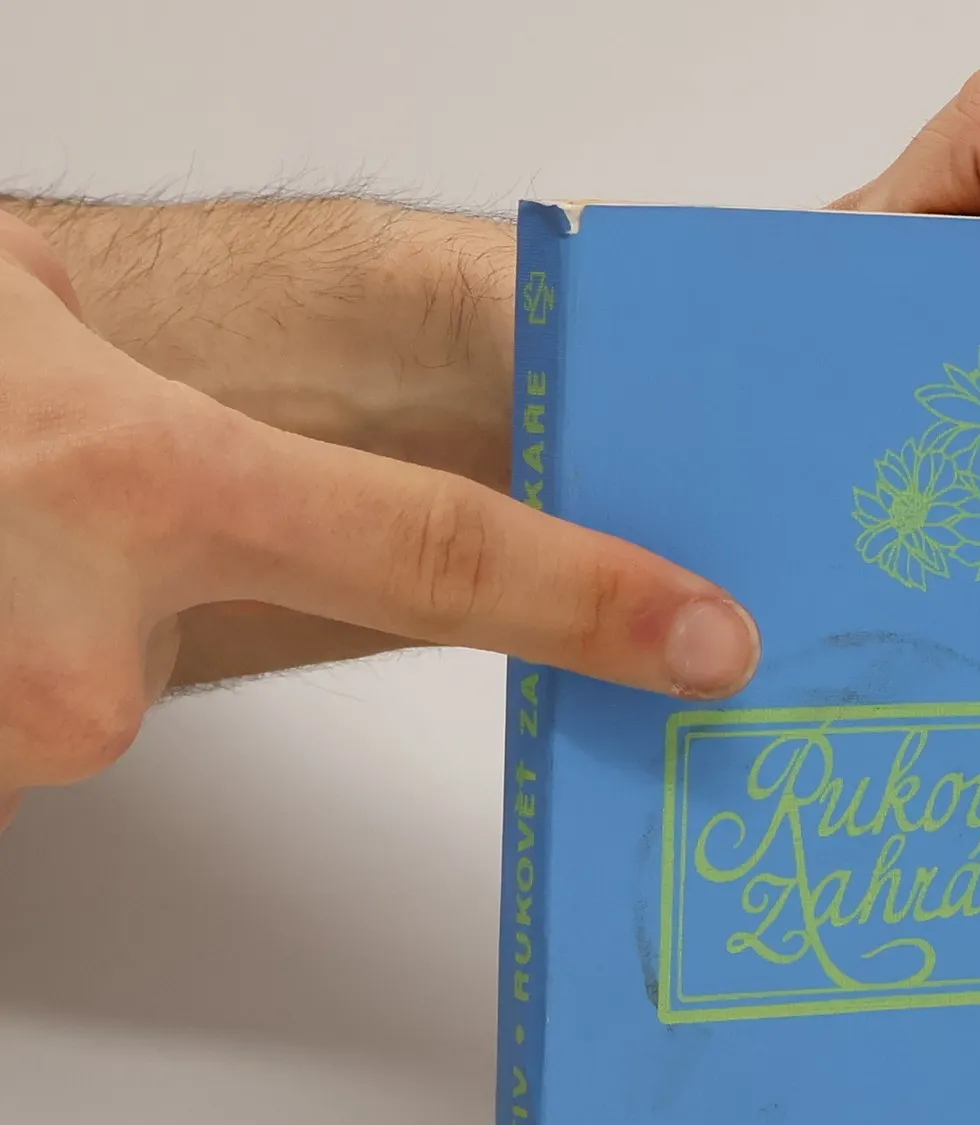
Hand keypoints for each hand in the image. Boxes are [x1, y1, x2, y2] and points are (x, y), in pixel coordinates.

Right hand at [0, 208, 760, 834]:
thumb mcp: (40, 333)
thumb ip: (196, 430)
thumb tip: (320, 470)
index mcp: (147, 484)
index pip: (442, 554)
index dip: (593, 602)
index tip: (708, 644)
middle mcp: (93, 631)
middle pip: (221, 635)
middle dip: (147, 582)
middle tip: (31, 507)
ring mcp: (26, 732)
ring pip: (98, 689)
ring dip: (48, 612)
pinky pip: (28, 724)